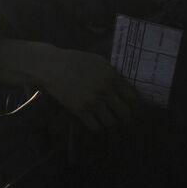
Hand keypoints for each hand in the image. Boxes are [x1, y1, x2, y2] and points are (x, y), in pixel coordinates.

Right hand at [0, 40, 137, 130]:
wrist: (52, 66)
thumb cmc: (76, 60)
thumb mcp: (99, 61)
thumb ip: (113, 73)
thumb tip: (125, 85)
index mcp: (112, 76)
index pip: (132, 97)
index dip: (134, 105)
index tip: (132, 108)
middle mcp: (105, 90)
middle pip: (125, 112)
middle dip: (125, 117)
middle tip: (121, 118)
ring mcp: (93, 101)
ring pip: (110, 122)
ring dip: (109, 122)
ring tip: (106, 120)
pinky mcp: (80, 110)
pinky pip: (95, 126)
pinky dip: (96, 126)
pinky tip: (93, 121)